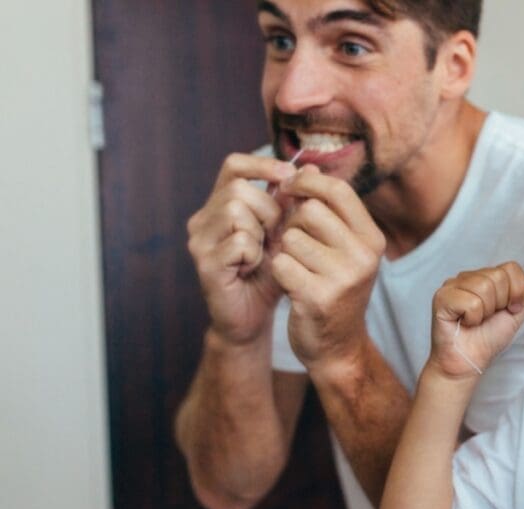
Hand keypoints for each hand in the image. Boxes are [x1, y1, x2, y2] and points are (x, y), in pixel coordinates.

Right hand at [187, 153, 295, 344]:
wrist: (253, 317)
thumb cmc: (269, 273)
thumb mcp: (285, 233)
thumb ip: (293, 203)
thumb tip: (311, 167)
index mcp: (220, 205)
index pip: (233, 166)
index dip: (261, 165)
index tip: (288, 175)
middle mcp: (203, 219)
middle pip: (238, 189)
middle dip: (268, 209)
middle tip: (275, 235)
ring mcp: (200, 241)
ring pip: (235, 210)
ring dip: (261, 232)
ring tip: (262, 253)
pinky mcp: (204, 263)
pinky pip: (238, 241)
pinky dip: (254, 254)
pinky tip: (253, 268)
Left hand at [270, 165, 386, 370]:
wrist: (337, 347)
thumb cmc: (334, 288)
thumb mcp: (340, 246)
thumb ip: (325, 208)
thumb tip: (306, 166)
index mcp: (372, 238)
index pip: (338, 190)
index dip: (307, 183)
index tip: (289, 188)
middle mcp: (364, 256)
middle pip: (310, 211)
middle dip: (293, 224)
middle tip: (294, 243)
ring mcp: (343, 278)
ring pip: (291, 238)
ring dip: (284, 250)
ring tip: (296, 268)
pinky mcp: (318, 297)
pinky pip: (281, 264)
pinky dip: (278, 272)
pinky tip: (290, 285)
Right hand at [429, 263, 523, 378]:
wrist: (468, 363)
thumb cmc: (487, 339)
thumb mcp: (516, 315)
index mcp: (485, 277)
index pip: (511, 267)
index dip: (517, 291)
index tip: (511, 309)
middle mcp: (468, 277)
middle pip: (498, 276)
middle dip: (501, 303)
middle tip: (488, 317)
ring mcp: (452, 285)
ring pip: (484, 287)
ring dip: (486, 311)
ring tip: (476, 320)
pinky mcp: (442, 297)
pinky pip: (471, 302)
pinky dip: (473, 318)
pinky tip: (465, 323)